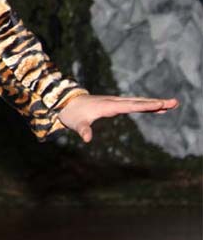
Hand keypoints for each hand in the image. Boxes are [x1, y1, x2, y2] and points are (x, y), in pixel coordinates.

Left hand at [58, 94, 178, 142]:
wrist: (65, 103)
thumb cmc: (72, 114)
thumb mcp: (76, 124)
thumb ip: (83, 130)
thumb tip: (87, 138)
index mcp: (108, 106)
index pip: (129, 106)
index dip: (145, 106)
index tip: (159, 104)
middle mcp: (114, 101)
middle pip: (138, 102)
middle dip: (156, 102)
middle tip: (174, 102)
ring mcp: (115, 102)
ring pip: (138, 102)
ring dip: (154, 103)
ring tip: (171, 104)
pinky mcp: (115, 104)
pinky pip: (134, 105)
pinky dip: (147, 106)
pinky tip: (157, 108)